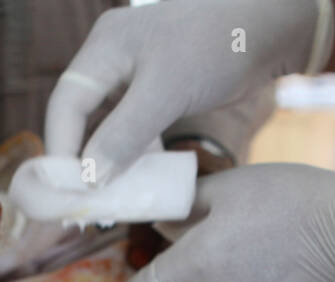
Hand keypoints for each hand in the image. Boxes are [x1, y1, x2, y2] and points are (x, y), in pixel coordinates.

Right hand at [45, 0, 329, 182]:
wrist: (272, 26)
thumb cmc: (217, 45)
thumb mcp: (166, 91)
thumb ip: (123, 134)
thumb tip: (89, 179)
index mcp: (105, 47)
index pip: (66, 104)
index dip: (61, 149)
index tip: (66, 193)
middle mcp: (114, 58)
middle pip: (81, 115)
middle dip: (80, 159)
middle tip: (82, 203)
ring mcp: (137, 73)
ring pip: (107, 124)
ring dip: (107, 159)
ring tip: (108, 198)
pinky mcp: (162, 89)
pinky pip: (134, 126)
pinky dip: (133, 152)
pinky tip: (139, 178)